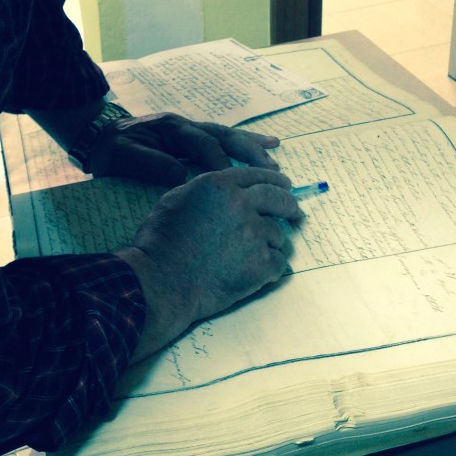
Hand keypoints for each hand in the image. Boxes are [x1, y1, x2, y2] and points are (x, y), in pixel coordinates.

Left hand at [87, 111, 280, 185]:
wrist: (99, 135)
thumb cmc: (110, 150)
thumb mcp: (122, 157)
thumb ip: (150, 164)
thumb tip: (182, 176)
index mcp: (171, 129)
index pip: (203, 145)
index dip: (220, 163)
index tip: (234, 184)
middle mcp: (186, 126)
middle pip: (224, 136)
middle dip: (249, 153)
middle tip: (271, 171)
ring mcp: (191, 130)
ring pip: (229, 137)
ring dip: (253, 149)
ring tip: (275, 162)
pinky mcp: (193, 140)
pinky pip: (224, 141)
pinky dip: (246, 144)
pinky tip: (269, 145)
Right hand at [117, 165, 301, 361]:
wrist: (162, 280)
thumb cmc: (160, 242)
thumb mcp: (176, 199)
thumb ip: (205, 189)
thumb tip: (225, 192)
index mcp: (220, 184)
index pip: (256, 176)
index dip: (273, 180)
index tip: (285, 185)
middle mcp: (241, 204)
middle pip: (278, 198)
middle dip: (289, 204)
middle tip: (295, 211)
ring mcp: (253, 234)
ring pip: (278, 233)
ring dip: (270, 242)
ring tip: (254, 253)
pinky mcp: (261, 263)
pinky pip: (279, 261)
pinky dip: (271, 266)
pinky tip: (258, 271)